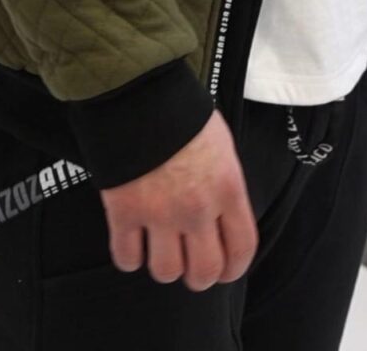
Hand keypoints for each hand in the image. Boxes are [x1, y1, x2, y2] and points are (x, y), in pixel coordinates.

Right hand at [99, 109, 258, 291]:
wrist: (138, 91)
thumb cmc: (181, 111)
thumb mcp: (220, 143)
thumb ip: (223, 183)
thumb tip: (220, 211)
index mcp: (227, 187)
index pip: (242, 249)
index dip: (233, 268)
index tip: (225, 269)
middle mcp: (197, 209)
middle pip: (204, 272)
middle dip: (197, 276)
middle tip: (188, 265)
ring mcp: (159, 213)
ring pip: (166, 272)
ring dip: (162, 265)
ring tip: (158, 248)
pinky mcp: (124, 212)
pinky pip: (127, 258)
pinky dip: (129, 256)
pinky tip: (131, 242)